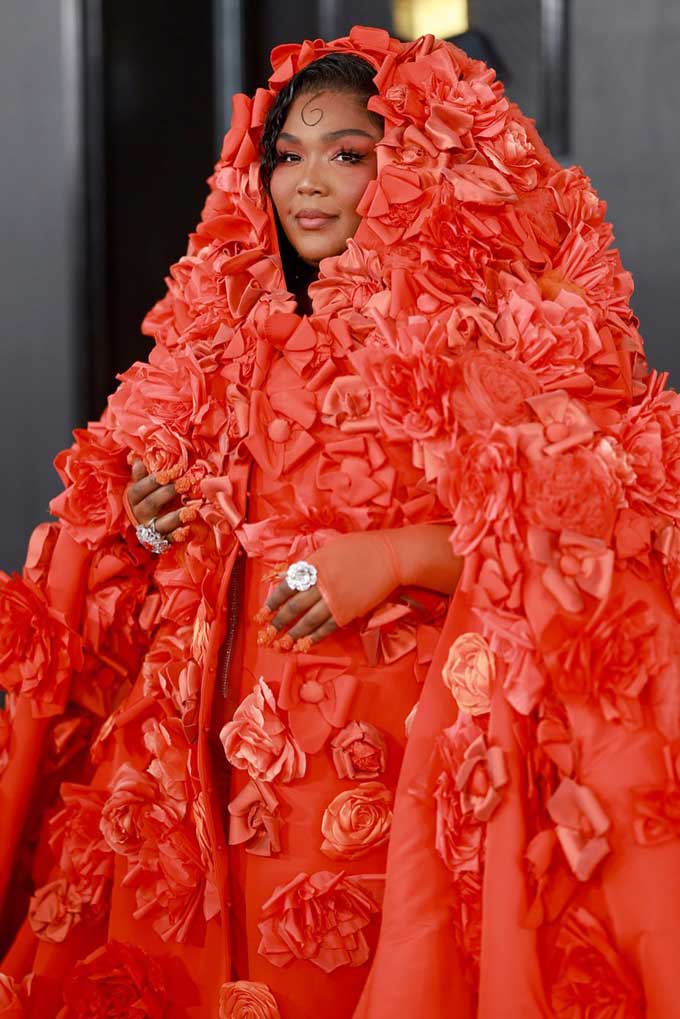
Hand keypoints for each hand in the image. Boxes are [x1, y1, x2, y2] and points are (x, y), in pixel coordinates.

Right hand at [125, 460, 183, 538]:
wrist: (147, 529)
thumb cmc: (149, 499)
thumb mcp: (144, 487)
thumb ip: (142, 474)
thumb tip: (136, 458)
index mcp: (134, 498)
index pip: (140, 488)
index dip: (153, 481)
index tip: (170, 473)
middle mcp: (140, 514)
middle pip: (151, 503)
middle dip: (168, 493)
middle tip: (186, 484)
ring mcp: (150, 528)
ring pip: (161, 524)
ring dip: (176, 517)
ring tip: (191, 511)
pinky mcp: (161, 541)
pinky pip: (169, 540)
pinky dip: (178, 536)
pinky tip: (187, 530)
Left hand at [260, 526, 460, 648]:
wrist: (391, 558)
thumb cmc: (361, 548)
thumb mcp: (330, 548)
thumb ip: (310, 564)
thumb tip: (291, 575)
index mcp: (314, 566)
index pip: (286, 586)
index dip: (273, 601)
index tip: (263, 611)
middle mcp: (321, 584)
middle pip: (294, 607)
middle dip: (278, 621)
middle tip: (267, 633)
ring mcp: (334, 600)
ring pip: (308, 621)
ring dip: (293, 634)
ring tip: (282, 644)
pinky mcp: (348, 613)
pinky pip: (327, 628)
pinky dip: (314, 638)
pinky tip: (304, 645)